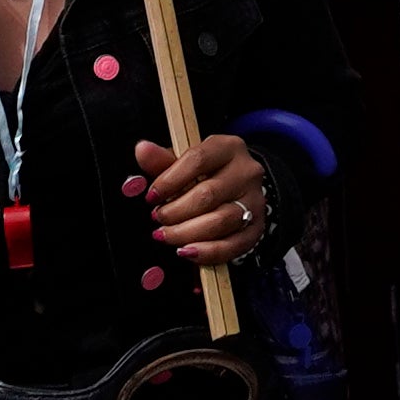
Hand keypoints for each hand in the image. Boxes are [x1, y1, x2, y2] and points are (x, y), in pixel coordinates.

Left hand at [136, 134, 266, 259]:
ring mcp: (255, 201)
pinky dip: (207, 252)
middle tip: (157, 218)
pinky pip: (233, 245)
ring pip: (220, 221)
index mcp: (228, 147)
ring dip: (186, 233)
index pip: (198, 159)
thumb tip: (142, 150)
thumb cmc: (204, 174)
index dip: (169, 180)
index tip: (152, 196)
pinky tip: (187, 251)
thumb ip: (161, 160)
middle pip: (208, 194)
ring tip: (166, 235)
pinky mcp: (257, 228)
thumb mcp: (183, 163)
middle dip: (175, 212)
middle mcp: (247, 172)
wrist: (235, 189)